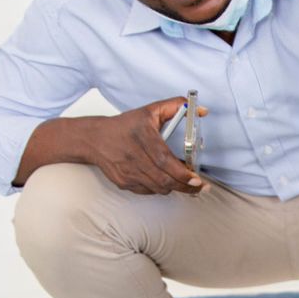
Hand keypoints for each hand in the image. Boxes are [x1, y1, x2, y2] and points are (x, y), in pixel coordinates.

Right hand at [81, 97, 207, 195]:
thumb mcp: (151, 111)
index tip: (196, 178)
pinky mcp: (123, 182)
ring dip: (174, 188)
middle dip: (185, 187)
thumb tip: (203, 111)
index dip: (182, 173)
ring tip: (185, 184)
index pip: (165, 160)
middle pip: (164, 180)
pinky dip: (159, 188)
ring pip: (158, 188)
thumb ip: (177, 106)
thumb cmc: (125, 125)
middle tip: (199, 187)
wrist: (95, 138)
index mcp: (143, 137)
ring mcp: (127, 172)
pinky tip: (165, 181)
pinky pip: (147, 191)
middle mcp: (134, 156)